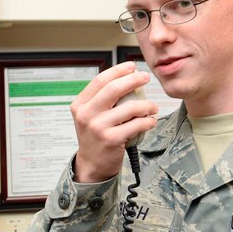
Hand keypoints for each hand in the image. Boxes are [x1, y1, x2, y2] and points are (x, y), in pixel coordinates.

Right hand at [71, 62, 157, 182]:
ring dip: (146, 105)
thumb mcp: (90, 115)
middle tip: (145, 78)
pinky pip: (136, 125)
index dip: (118, 71)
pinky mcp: (111, 139)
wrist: (92, 164)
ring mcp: (98, 127)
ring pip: (129, 107)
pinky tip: (151, 121)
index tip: (132, 67)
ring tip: (152, 108)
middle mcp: (86, 114)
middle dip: (133, 80)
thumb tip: (126, 78)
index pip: (100, 80)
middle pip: (114, 88)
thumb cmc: (96, 137)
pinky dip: (148, 121)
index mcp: (80, 105)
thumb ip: (102, 98)